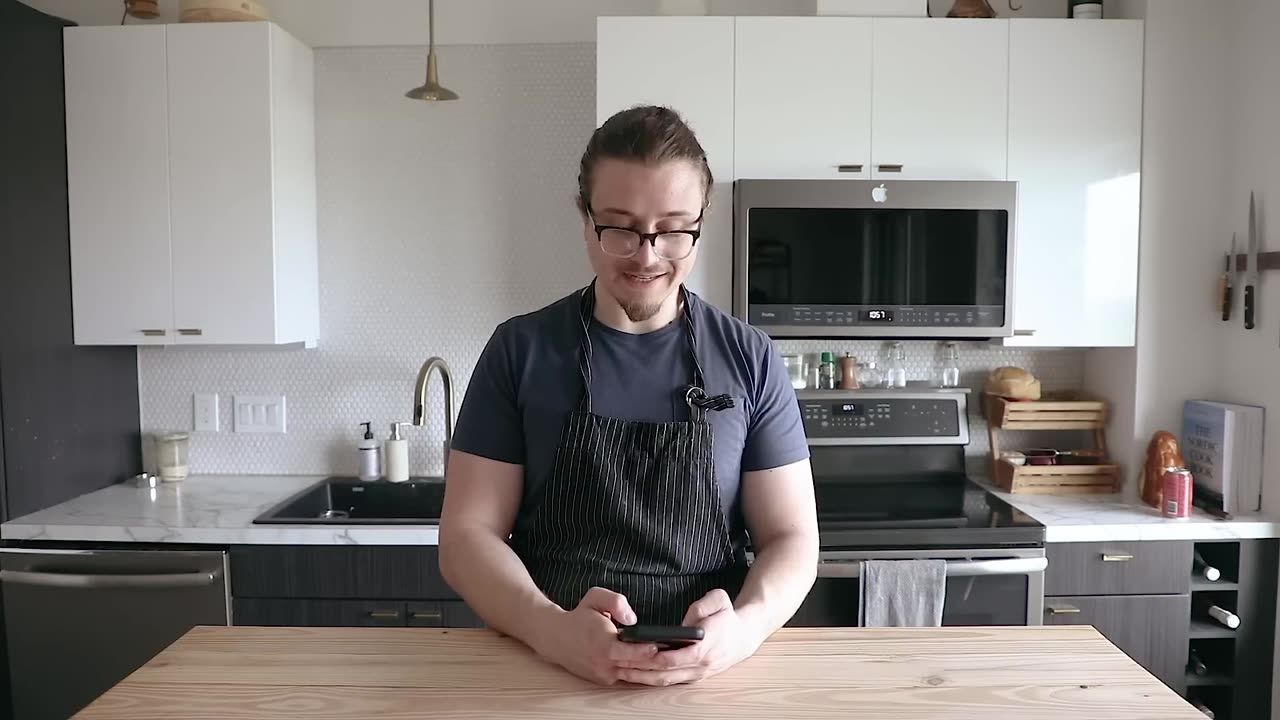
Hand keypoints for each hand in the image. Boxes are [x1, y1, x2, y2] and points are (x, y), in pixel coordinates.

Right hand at [532, 587, 659, 685]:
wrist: (554, 637)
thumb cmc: (578, 616)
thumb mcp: (595, 597)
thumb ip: (616, 601)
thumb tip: (633, 619)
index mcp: (605, 645)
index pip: (637, 653)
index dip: (654, 649)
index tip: (668, 643)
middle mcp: (606, 664)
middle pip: (640, 667)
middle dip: (659, 660)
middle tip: (677, 652)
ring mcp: (605, 674)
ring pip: (635, 674)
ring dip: (651, 668)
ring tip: (670, 657)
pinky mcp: (603, 679)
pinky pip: (626, 676)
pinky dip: (639, 670)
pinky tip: (653, 662)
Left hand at [616, 589, 765, 686]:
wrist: (744, 636)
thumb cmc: (729, 617)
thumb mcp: (720, 600)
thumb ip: (702, 606)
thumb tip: (684, 622)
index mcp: (705, 647)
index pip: (674, 658)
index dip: (652, 657)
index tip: (634, 652)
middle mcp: (700, 665)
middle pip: (665, 673)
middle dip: (640, 670)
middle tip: (618, 663)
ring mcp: (697, 673)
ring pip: (666, 681)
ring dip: (643, 678)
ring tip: (622, 671)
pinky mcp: (695, 676)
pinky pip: (671, 681)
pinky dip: (653, 679)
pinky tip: (637, 674)